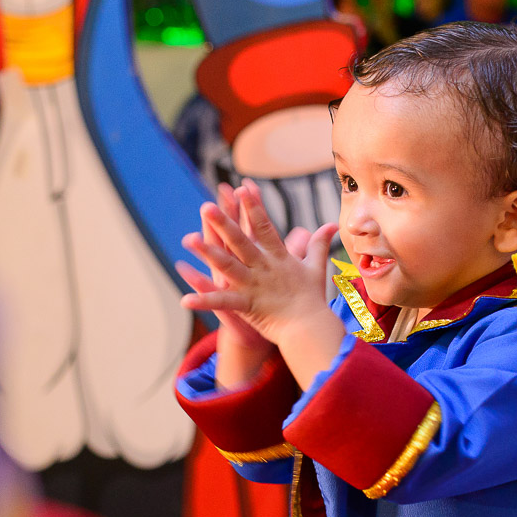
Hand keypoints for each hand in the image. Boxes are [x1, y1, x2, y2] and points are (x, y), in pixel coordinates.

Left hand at [182, 183, 337, 346]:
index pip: (264, 227)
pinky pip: (222, 303)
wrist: (311, 329)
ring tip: (187, 240)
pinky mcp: (246, 305)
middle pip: (241, 241)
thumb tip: (331, 225)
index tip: (241, 187)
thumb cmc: (312, 299)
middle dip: (224, 223)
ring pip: (227, 266)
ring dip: (207, 253)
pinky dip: (204, 302)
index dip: (253, 207)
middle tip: (206, 205)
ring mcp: (253, 286)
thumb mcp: (316, 267)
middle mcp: (263, 268)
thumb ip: (318, 244)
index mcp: (277, 257)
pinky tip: (185, 300)